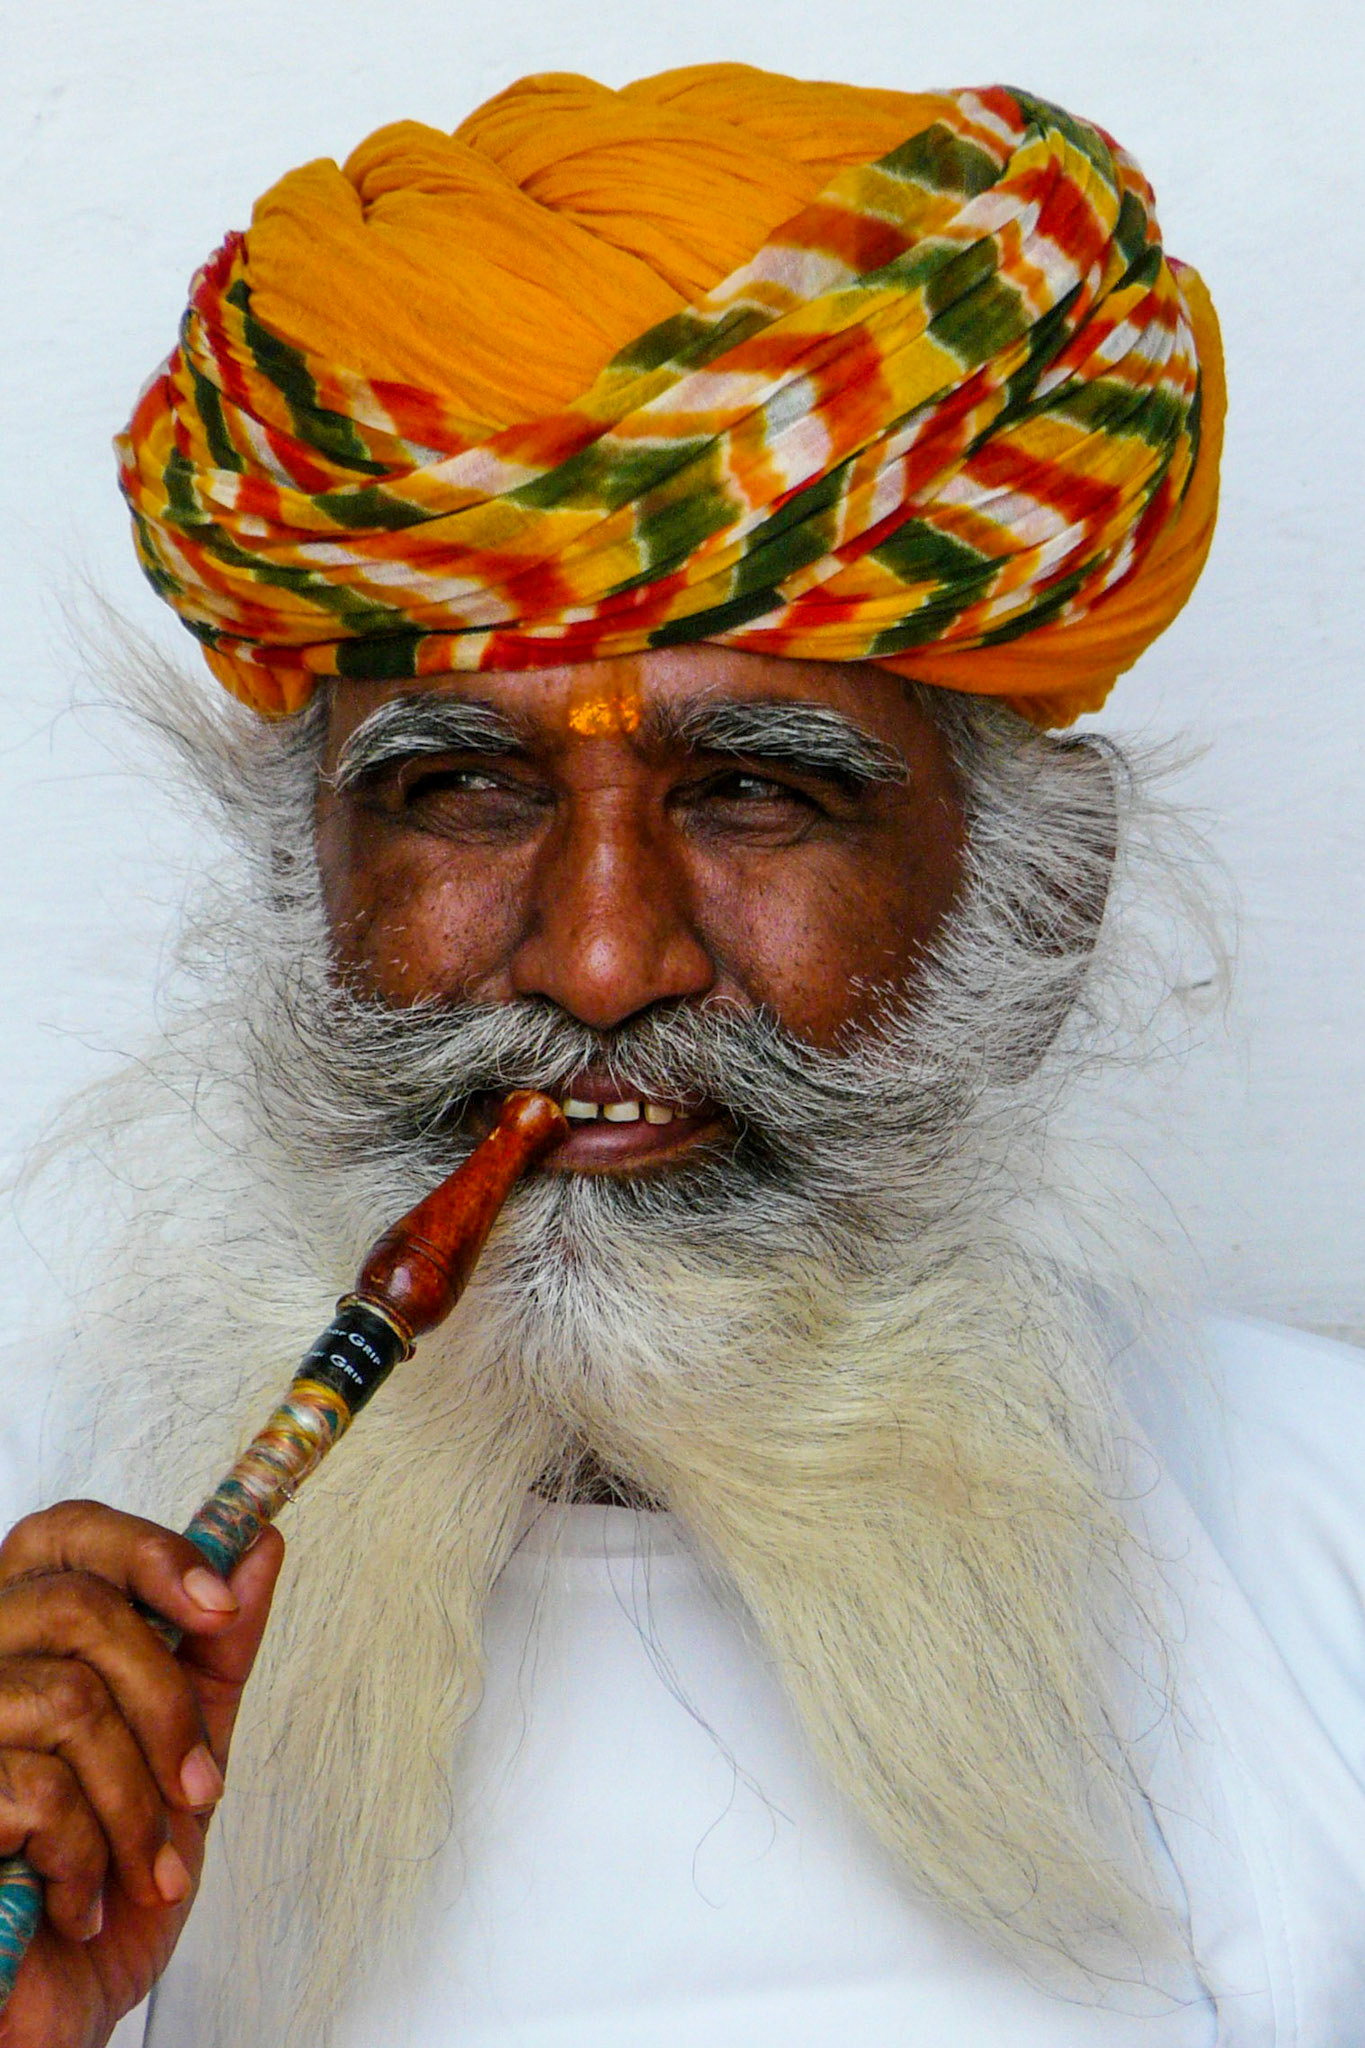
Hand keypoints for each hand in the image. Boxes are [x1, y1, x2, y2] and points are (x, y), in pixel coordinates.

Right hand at [0, 1502, 282, 2047]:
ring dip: (135, 1802)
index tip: (217, 1606)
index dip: (146, 1552)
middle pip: (81, 1609)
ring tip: (144, 1866)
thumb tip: (258, 1547)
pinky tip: (81, 1899)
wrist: (49, 2021)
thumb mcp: (186, 1761)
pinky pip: (35, 1788)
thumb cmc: (107, 1891)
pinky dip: (87, 1855)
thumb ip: (213, 1656)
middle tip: (199, 1789)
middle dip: (165, 1705)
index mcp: (22, 1640)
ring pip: (70, 1703)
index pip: (65, 1533)